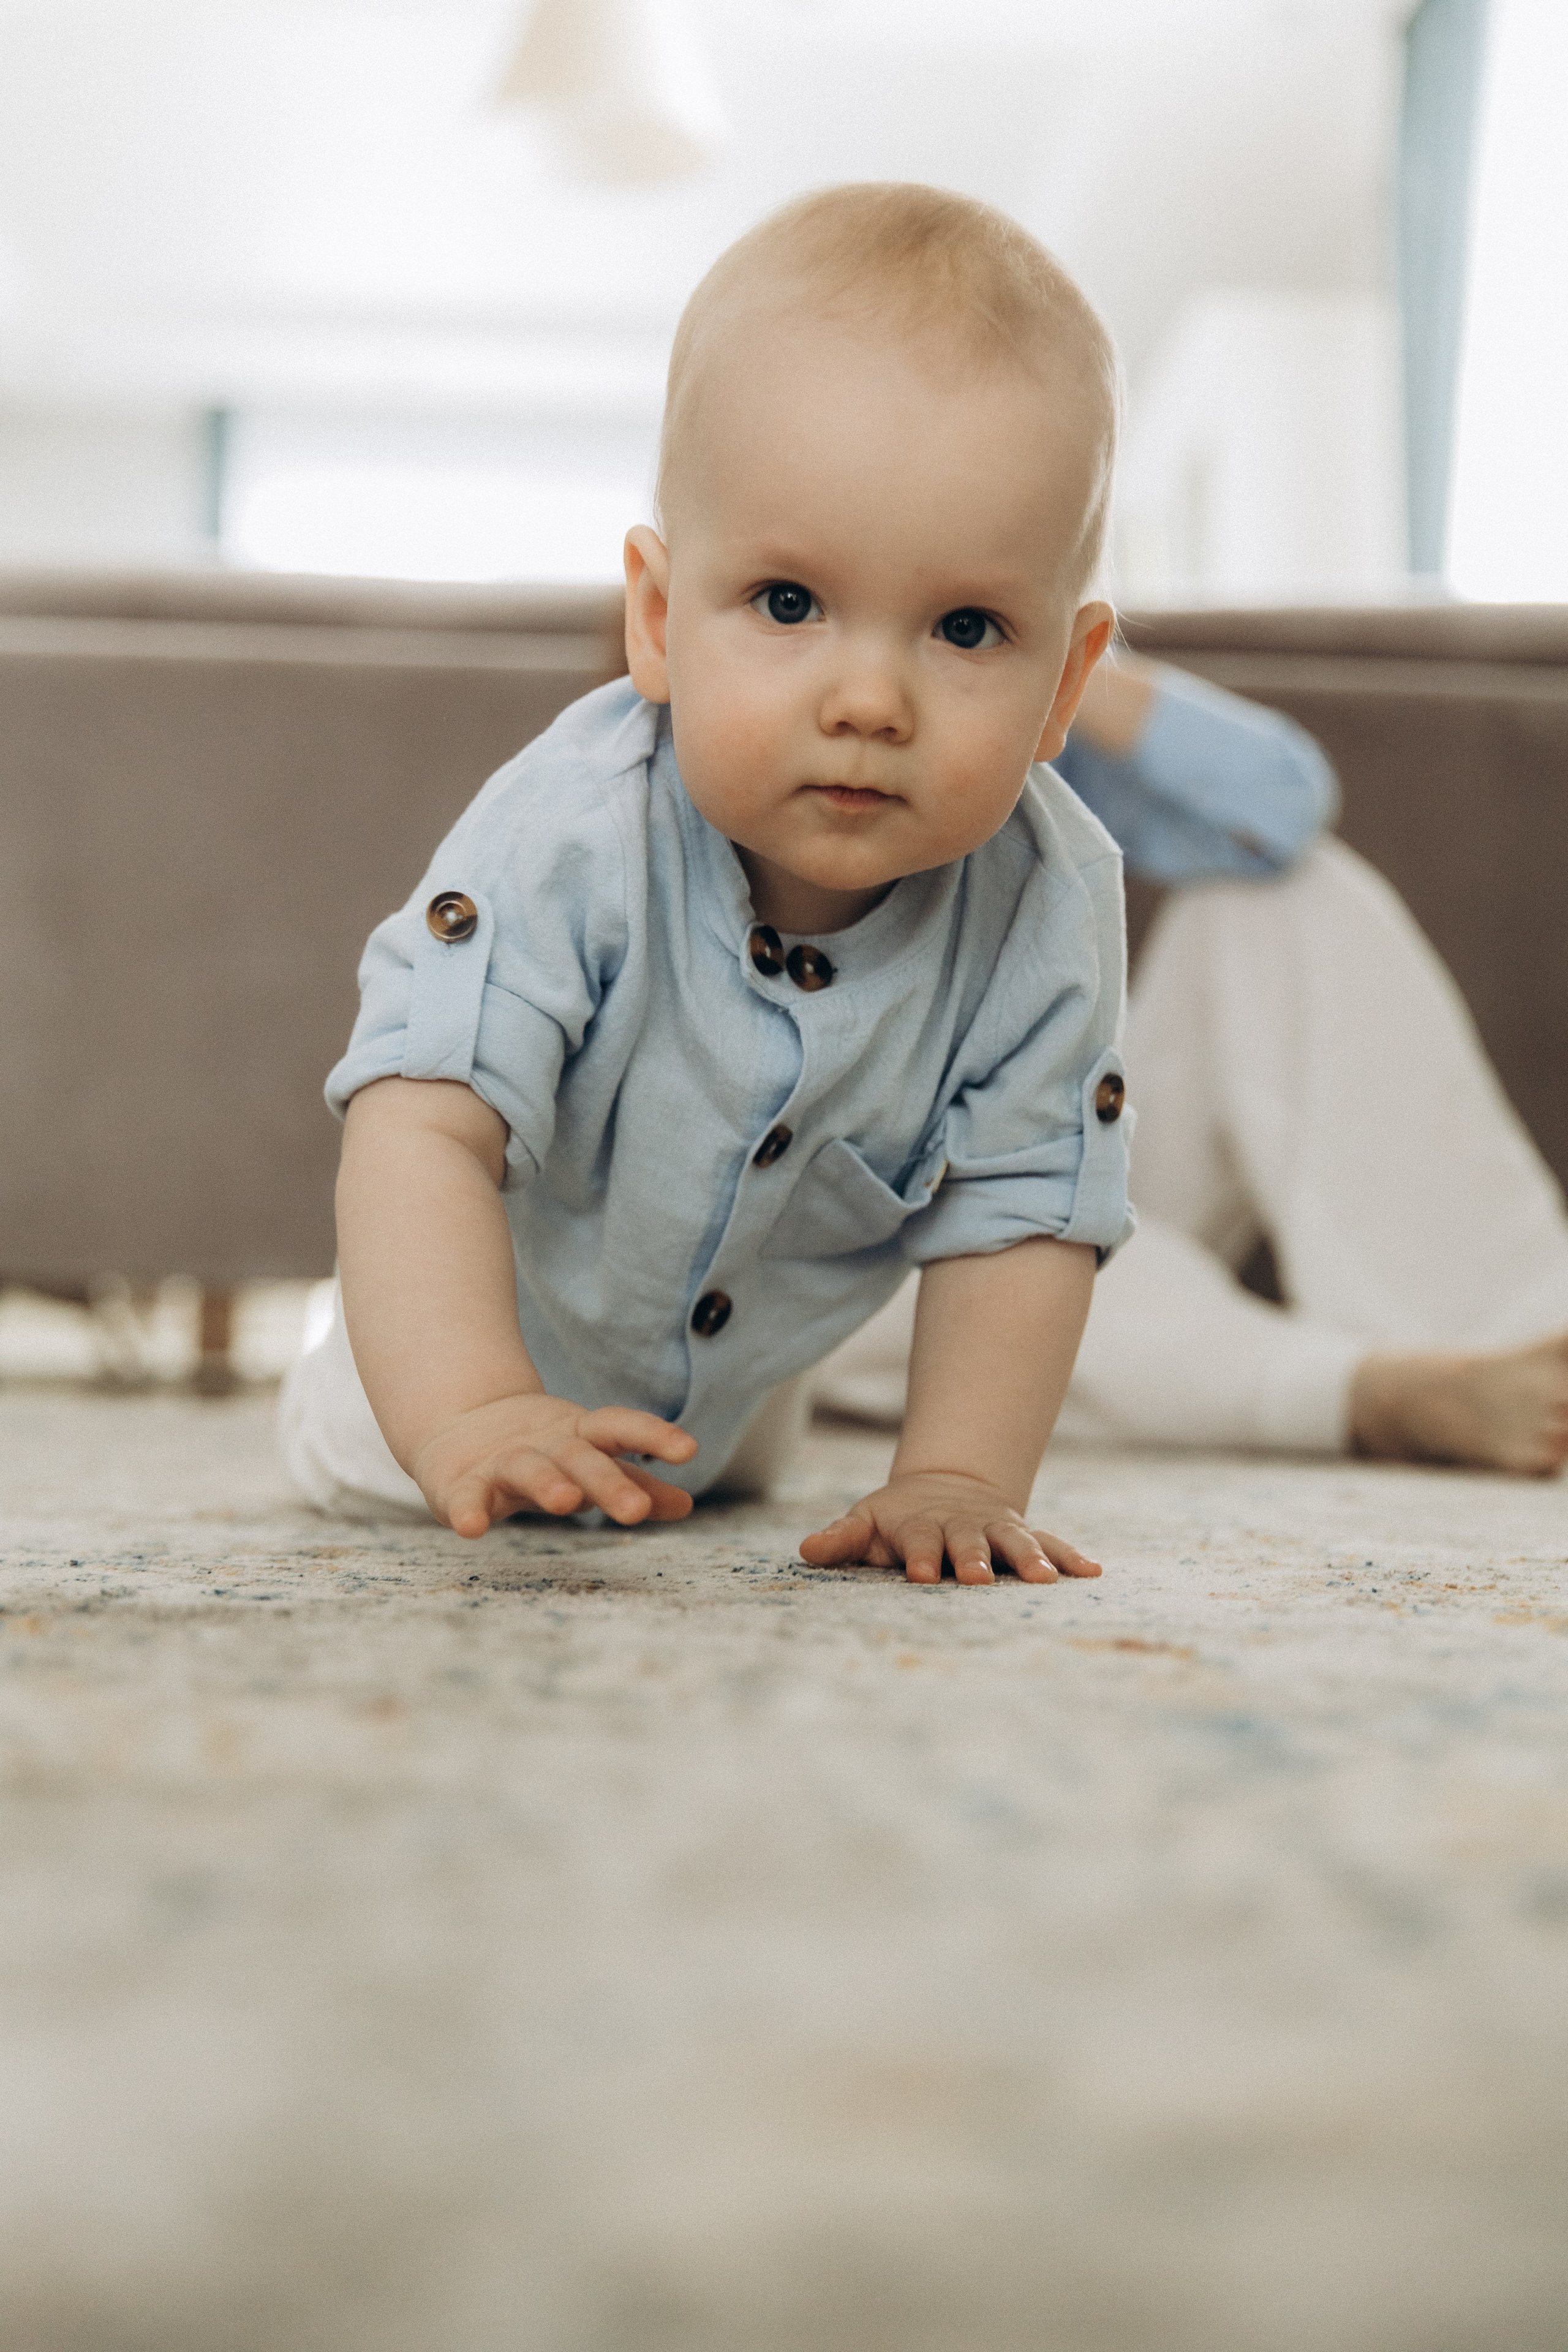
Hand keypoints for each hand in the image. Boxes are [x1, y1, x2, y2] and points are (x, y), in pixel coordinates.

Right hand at [412, 1393, 697, 1538]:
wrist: (459, 1426)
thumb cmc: (542, 1454)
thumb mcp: (588, 1464)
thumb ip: (633, 1483)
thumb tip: (686, 1505)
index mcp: (579, 1437)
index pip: (619, 1428)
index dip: (653, 1435)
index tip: (689, 1451)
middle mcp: (545, 1445)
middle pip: (580, 1455)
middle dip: (607, 1480)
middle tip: (636, 1511)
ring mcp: (502, 1462)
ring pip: (527, 1468)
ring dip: (547, 1482)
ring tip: (566, 1502)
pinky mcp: (461, 1484)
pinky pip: (465, 1497)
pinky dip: (468, 1510)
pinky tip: (473, 1528)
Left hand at [798, 1469, 1101, 1585]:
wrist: (944, 1489)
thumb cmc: (897, 1520)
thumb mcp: (865, 1524)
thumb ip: (841, 1540)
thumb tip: (806, 1552)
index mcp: (922, 1527)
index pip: (919, 1542)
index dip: (919, 1556)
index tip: (920, 1575)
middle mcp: (964, 1527)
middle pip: (969, 1542)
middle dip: (975, 1559)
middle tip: (979, 1578)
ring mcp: (997, 1529)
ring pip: (1015, 1542)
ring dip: (1030, 1560)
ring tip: (1046, 1580)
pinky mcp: (1023, 1534)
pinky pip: (1050, 1544)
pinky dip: (1070, 1557)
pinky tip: (1093, 1572)